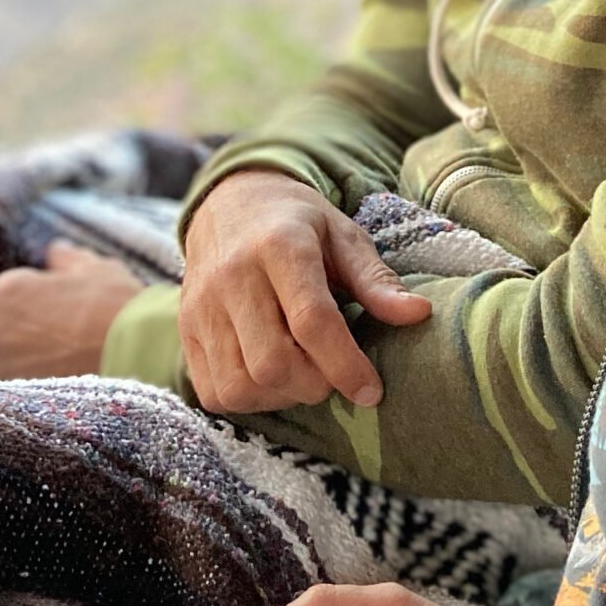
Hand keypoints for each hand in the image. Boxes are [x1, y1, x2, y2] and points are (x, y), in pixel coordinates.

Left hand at [0, 243, 138, 378]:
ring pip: (3, 360)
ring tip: (63, 359)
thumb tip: (55, 252)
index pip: (8, 294)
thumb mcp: (92, 267)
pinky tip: (59, 376)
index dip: (35, 299)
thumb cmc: (113, 303)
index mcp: (4, 291)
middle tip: (61, 335)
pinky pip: (12, 386)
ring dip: (24, 359)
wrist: (136, 351)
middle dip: (23, 331)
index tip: (59, 308)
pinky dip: (30, 382)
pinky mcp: (12, 397)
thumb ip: (64, 258)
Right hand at [179, 172, 431, 415]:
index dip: (345, 364)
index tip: (371, 390)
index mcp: (279, 246)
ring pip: (240, 384)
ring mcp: (202, 306)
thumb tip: (419, 315)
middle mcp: (232, 277)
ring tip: (305, 376)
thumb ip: (377, 279)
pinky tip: (273, 380)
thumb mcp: (344, 236)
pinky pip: (214, 392)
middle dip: (314, 384)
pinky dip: (249, 400)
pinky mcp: (186, 331)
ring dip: (282, 397)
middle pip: (272, 361)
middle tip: (335, 375)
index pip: (311, 320)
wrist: (231, 204)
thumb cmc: (299, 225)